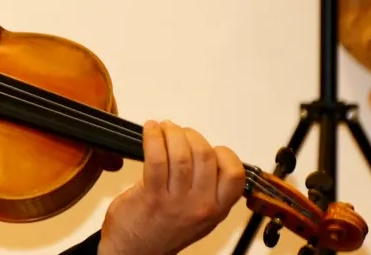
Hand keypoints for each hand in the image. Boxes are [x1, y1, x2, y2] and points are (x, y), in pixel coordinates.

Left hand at [97, 120, 245, 254]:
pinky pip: (156, 158)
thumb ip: (206, 188)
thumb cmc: (162, 230)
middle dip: (190, 135)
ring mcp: (177, 201)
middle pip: (205, 155)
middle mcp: (201, 206)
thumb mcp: (198, 214)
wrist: (135, 252)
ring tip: (162, 128)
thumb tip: (200, 151)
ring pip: (181, 154)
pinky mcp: (153, 195)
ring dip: (171, 133)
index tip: (206, 145)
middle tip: (177, 131)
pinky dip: (153, 138)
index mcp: (217, 209)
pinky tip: (150, 130)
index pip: (235, 173)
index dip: (221, 152)